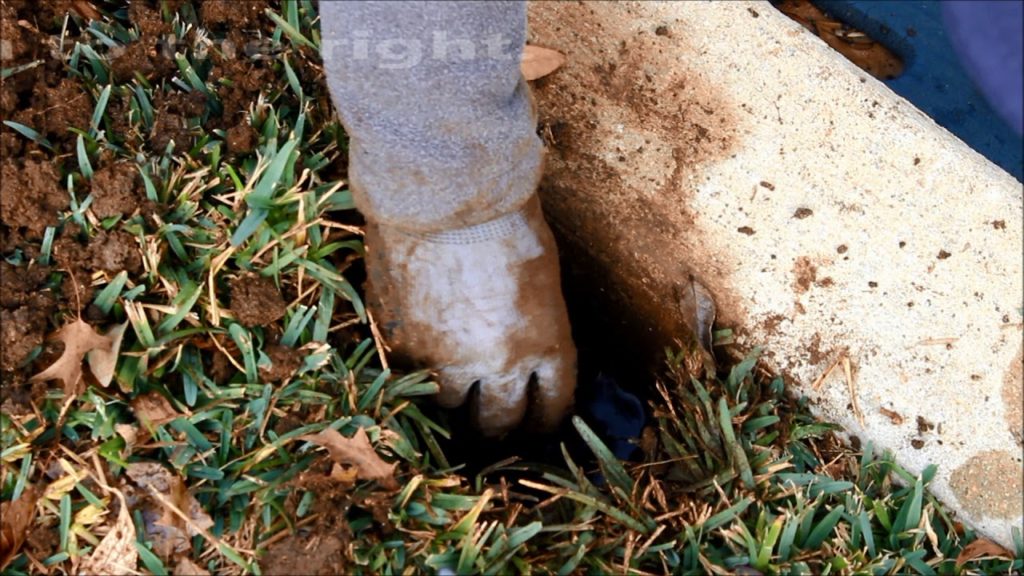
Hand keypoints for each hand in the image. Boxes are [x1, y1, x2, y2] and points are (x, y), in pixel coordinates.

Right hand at [364, 197, 575, 436]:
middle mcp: (497, 365)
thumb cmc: (507, 219)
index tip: (540, 421)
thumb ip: (538, 323)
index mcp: (545, 345)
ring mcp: (444, 360)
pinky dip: (417, 371)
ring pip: (450, 407)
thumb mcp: (543, 276)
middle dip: (501, 426)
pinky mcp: (401, 345)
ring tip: (454, 389)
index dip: (546, 419)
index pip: (553, 406)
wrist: (445, 194)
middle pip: (500, 422)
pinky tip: (421, 358)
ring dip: (455, 399)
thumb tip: (529, 346)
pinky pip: (410, 376)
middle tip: (495, 423)